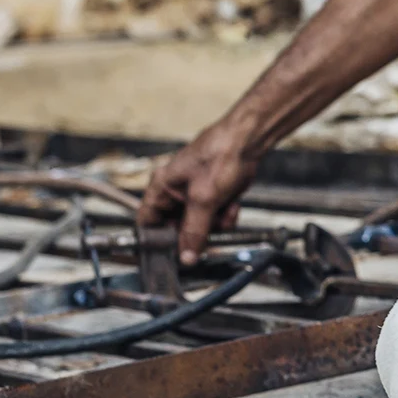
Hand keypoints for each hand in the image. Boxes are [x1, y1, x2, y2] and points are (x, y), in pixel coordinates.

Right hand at [137, 124, 259, 264]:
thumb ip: (194, 230)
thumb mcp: (204, 199)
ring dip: (215, 223)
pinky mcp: (214, 194)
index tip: (171, 254)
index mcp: (162, 187)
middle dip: (196, 232)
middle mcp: (175, 191)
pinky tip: (233, 205)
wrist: (250, 141)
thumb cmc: (221, 155)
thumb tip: (186, 256)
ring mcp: (195, 193)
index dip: (157, 240)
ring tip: (225, 212)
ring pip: (200, 224)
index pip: (147, 221)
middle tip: (208, 235)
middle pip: (177, 227)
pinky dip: (226, 214)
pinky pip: (215, 216)